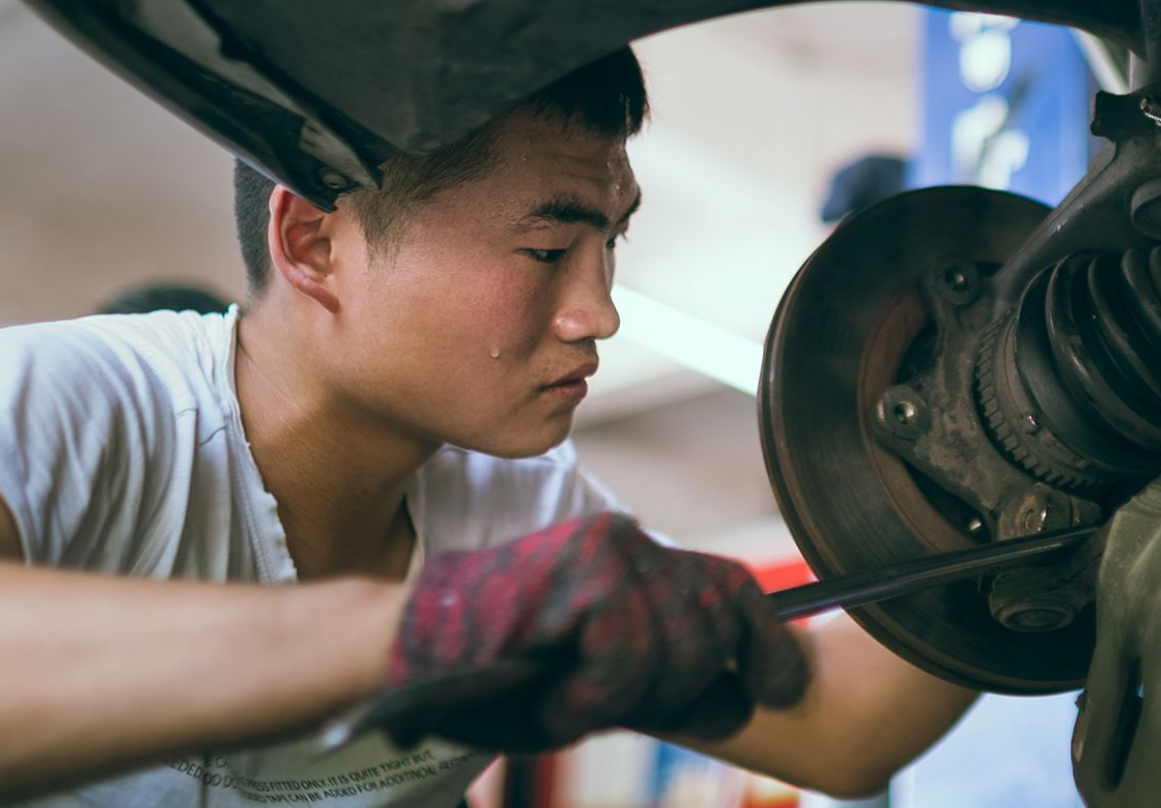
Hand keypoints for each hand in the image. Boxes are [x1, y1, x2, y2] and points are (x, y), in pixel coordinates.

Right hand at [385, 512, 808, 751]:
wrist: (416, 651)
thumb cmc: (505, 673)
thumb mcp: (604, 679)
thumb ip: (667, 673)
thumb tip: (746, 694)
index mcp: (638, 562)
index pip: (732, 588)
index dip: (765, 643)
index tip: (779, 685)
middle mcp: (630, 541)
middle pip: (714, 625)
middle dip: (680, 686)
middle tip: (605, 702)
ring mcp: (606, 547)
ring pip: (677, 644)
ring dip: (628, 697)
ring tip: (569, 700)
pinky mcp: (581, 566)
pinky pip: (627, 653)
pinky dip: (593, 695)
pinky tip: (555, 700)